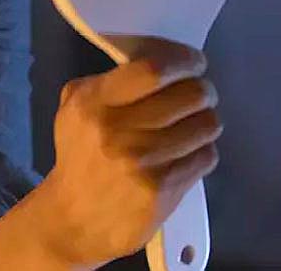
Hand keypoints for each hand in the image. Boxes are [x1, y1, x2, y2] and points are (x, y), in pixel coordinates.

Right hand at [32, 38, 221, 268]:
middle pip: (191, 94)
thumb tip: (155, 64)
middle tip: (196, 95)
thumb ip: (108, 83)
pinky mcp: (164, 189)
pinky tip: (185, 154)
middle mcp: (119, 130)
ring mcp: (144, 162)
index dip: (184, 60)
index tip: (193, 62)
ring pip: (206, 124)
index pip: (155, 69)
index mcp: (95, 102)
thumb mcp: (73, 110)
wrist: (75, 219)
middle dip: (202, 90)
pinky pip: (206, 155)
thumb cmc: (79, 156)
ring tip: (192, 125)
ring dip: (204, 121)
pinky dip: (201, 151)